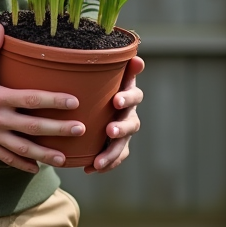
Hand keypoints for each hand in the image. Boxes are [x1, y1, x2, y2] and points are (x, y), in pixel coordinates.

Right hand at [0, 23, 85, 172]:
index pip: (31, 99)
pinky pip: (5, 158)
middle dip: (58, 130)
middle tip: (80, 130)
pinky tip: (35, 169)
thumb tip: (3, 27)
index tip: (74, 102)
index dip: (54, 100)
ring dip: (44, 154)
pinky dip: (21, 165)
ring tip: (63, 158)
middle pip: (33, 126)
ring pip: (22, 148)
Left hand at [85, 56, 144, 173]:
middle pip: (131, 122)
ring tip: (98, 161)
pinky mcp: (117, 146)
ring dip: (112, 153)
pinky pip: (115, 158)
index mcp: (127, 95)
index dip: (127, 97)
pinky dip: (104, 164)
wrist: (92, 104)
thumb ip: (114, 66)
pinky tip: (90, 169)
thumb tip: (135, 57)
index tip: (115, 100)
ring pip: (123, 144)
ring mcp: (124, 132)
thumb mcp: (104, 74)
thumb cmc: (99, 85)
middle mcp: (129, 114)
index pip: (134, 95)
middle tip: (110, 130)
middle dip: (121, 127)